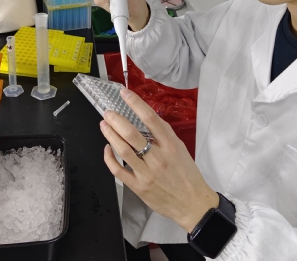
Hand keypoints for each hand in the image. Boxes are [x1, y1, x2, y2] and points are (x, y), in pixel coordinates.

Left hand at [100, 88, 218, 232]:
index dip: (135, 103)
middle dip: (116, 120)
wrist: (192, 203)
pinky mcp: (138, 187)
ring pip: (122, 151)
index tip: (124, 93)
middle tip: (108, 112)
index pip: (150, 118)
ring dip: (110, 136)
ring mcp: (147, 173)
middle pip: (132, 134)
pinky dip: (109, 158)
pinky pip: (119, 171)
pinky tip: (107, 148)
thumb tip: (146, 118)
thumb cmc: (187, 174)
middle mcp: (158, 157)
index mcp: (170, 145)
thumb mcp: (181, 149)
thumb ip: (164, 134)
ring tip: (104, 125)